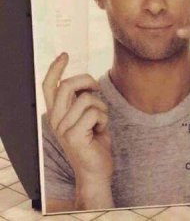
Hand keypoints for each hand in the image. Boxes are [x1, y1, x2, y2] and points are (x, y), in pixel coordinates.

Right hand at [42, 53, 113, 208]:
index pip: (50, 86)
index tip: (65, 55)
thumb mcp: (87, 116)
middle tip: (96, 88)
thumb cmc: (94, 141)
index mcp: (57, 113)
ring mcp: (62, 128)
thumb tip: (85, 82)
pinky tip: (101, 131)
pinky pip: (95, 112)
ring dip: (101, 106)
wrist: (97, 171)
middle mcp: (55, 119)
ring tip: (100, 120)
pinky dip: (104, 118)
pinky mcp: (72, 136)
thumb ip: (81, 100)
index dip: (56, 68)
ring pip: (86, 99)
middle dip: (87, 80)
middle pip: (68, 85)